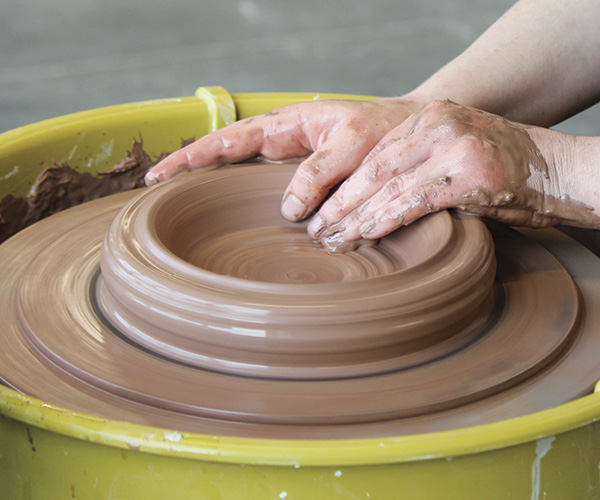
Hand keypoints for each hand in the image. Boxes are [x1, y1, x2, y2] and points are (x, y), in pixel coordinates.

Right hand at [145, 97, 424, 219]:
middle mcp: (281, 143)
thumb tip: (289, 210)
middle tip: (155, 190)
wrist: (406, 134)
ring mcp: (289, 163)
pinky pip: (265, 190)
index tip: (163, 174)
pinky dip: (244, 200)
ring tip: (180, 205)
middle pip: (223, 154)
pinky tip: (231, 218)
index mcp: (286, 125)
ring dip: (210, 186)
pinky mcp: (302, 182)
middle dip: (189, 169)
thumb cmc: (382, 131)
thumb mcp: (353, 145)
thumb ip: (319, 171)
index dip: (195, 156)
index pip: (229, 139)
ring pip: (240, 173)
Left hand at [309, 100, 599, 250]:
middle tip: (318, 230)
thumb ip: (417, 165)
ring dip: (356, 218)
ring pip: (388, 187)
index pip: (374, 156)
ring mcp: (453, 147)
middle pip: (374, 170)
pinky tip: (366, 234)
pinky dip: (386, 220)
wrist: (558, 169)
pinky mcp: (468, 174)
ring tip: (334, 239)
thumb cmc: (504, 169)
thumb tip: (371, 202)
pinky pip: (414, 201)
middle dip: (341, 204)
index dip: (345, 187)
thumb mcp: (453, 153)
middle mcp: (437, 126)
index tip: (322, 210)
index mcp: (428, 117)